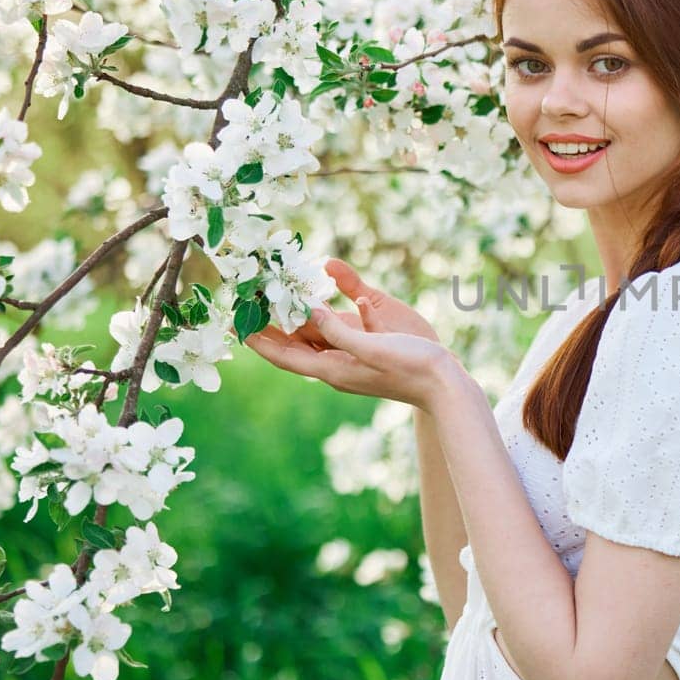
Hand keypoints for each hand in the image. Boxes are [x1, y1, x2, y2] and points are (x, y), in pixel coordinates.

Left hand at [245, 258, 458, 408]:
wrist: (447, 384)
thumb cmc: (414, 368)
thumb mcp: (375, 348)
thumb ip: (339, 331)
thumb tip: (308, 310)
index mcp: (333, 369)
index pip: (283, 355)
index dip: (256, 339)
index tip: (233, 321)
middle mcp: (335, 365)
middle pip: (291, 344)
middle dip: (268, 323)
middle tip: (245, 299)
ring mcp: (349, 358)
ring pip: (309, 335)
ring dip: (290, 316)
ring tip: (269, 295)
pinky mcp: (364, 349)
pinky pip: (332, 330)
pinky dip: (317, 314)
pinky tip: (313, 298)